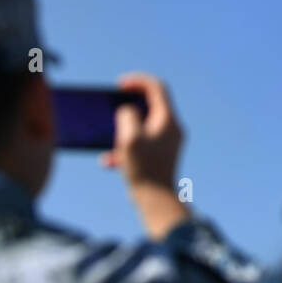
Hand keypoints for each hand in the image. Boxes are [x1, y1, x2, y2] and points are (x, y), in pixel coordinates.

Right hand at [100, 72, 188, 239]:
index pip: (157, 88)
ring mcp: (168, 142)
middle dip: (129, 106)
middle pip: (151, 105)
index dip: (138, 81)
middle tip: (113, 108)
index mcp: (168, 120)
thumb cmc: (144, 169)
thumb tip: (127, 111)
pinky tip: (109, 161)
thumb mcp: (129, 138)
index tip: (119, 85)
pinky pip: (141, 143)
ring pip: (143, 126)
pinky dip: (126, 147)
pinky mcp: (161, 155)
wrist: (157, 201)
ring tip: (110, 141)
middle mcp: (172, 128)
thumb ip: (127, 116)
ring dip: (124, 130)